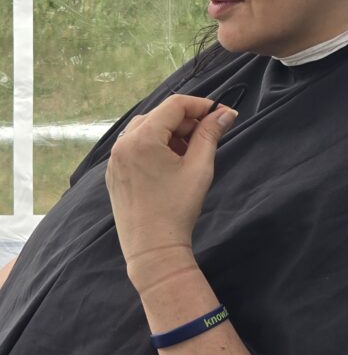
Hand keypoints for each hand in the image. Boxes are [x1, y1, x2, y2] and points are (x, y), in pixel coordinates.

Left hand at [106, 95, 236, 284]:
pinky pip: (135, 147)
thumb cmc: (177, 208)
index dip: (200, 105)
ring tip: (190, 152)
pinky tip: (171, 164)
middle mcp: (123, 143)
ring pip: (146, 130)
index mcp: (142, 138)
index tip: (220, 114)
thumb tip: (225, 114)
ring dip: (170, 133)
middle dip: (186, 120)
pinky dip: (155, 146)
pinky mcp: (114, 174)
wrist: (152, 249)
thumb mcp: (199, 167)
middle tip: (209, 134)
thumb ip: (210, 134)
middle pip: (159, 115)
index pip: (174, 105)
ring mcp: (115, 159)